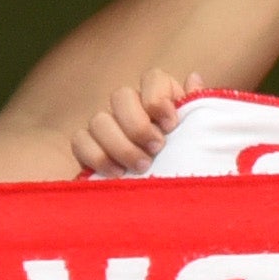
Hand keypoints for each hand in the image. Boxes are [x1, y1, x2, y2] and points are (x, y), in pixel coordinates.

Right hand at [72, 69, 201, 176]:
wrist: (168, 202)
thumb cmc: (187, 164)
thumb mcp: (199, 138)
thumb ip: (197, 109)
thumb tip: (193, 78)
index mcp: (159, 100)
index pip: (152, 78)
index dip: (158, 98)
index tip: (171, 125)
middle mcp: (129, 108)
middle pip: (121, 96)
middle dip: (138, 125)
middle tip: (157, 148)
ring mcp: (106, 127)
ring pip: (98, 119)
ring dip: (121, 145)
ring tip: (142, 166)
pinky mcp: (88, 149)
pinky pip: (80, 141)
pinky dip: (97, 156)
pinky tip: (118, 173)